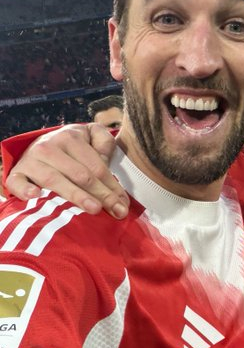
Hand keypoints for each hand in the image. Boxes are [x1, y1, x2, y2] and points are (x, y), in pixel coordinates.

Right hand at [6, 123, 128, 218]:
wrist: (37, 147)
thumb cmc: (70, 149)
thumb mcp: (88, 138)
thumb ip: (104, 144)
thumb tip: (110, 160)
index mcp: (71, 137)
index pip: (96, 166)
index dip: (112, 185)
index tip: (123, 204)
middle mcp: (49, 146)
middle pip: (80, 174)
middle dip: (101, 194)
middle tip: (115, 210)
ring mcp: (31, 160)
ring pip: (54, 179)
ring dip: (75, 195)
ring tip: (94, 208)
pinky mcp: (16, 173)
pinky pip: (17, 182)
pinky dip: (25, 189)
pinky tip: (37, 196)